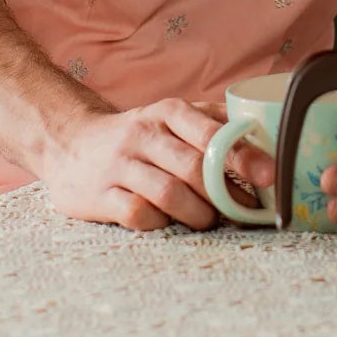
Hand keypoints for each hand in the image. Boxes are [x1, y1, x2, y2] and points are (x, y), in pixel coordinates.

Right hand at [39, 100, 273, 231]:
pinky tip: (166, 222)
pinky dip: (159, 223)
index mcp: (167, 112)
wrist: (67, 143)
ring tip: (208, 220)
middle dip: (224, 194)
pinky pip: (137, 214)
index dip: (244, 155)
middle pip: (194, 167)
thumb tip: (262, 133)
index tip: (270, 176)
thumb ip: (211, 121)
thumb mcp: (168, 117)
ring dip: (197, 213)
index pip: (211, 132)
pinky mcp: (99, 196)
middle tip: (242, 211)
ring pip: (169, 193)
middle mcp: (143, 134)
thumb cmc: (134, 135)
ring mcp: (119, 166)